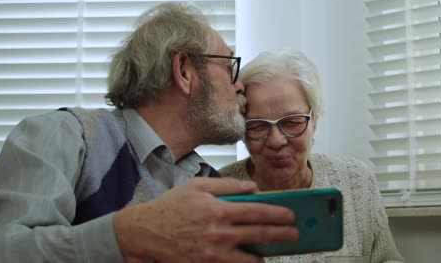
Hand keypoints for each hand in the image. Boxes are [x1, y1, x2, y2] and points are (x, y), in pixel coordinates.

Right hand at [114, 177, 298, 262]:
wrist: (146, 232)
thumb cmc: (171, 206)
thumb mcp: (198, 186)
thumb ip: (228, 185)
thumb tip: (252, 188)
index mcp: (220, 210)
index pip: (258, 212)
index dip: (279, 214)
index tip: (291, 215)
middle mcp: (220, 234)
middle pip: (260, 236)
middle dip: (282, 235)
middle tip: (295, 234)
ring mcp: (214, 254)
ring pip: (251, 260)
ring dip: (266, 256)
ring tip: (273, 251)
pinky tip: (251, 261)